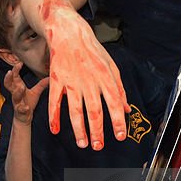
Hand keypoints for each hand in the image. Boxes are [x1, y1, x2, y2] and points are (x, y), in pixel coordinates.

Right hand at [4, 63, 48, 125]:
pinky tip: (26, 107)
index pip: (14, 77)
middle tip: (11, 72)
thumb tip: (50, 77)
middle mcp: (15, 93)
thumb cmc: (28, 102)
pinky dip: (23, 108)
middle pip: (8, 84)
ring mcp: (17, 102)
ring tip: (22, 87)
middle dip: (8, 78)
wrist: (25, 116)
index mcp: (17, 87)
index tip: (19, 63)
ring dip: (17, 91)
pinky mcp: (19, 110)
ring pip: (14, 96)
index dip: (15, 70)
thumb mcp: (36, 92)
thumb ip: (41, 84)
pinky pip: (20, 109)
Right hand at [38, 0, 127, 148]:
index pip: (114, 104)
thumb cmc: (93, 50)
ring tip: (82, 144)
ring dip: (78, 129)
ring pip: (75, 110)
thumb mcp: (112, 66)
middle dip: (97, 131)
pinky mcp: (56, 80)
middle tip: (98, 146)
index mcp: (105, 78)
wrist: (69, 33)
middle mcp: (89, 82)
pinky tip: (55, 130)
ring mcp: (71, 82)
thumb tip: (127, 109)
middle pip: (94, 111)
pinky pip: (54, 102)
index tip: (120, 136)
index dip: (118, 121)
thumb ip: (119, 89)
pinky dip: (53, 117)